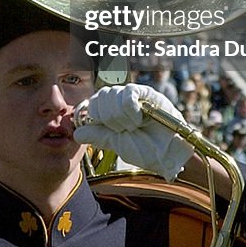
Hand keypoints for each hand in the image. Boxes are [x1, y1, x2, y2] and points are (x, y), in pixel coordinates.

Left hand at [73, 84, 194, 180]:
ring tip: (134, 126)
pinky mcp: (147, 93)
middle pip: (99, 97)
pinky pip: (128, 93)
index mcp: (110, 111)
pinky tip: (140, 118)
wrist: (169, 154)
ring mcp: (133, 95)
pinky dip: (130, 110)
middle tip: (124, 130)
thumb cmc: (146, 150)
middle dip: (108, 119)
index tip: (109, 130)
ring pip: (111, 95)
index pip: (92, 103)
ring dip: (121, 116)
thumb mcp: (117, 144)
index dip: (96, 116)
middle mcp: (120, 100)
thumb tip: (76, 133)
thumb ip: (98, 136)